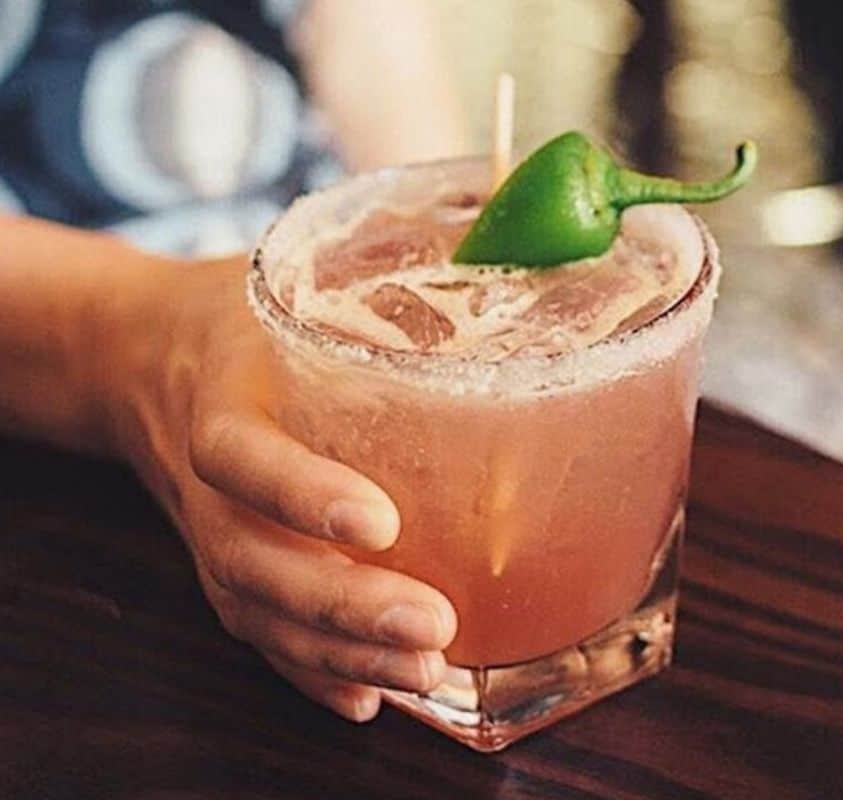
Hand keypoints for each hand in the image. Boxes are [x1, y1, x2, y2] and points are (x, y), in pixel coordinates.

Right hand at [107, 254, 456, 721]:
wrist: (135, 352)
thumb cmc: (239, 308)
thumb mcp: (289, 269)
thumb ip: (381, 257)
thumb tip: (508, 216)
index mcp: (221, 391)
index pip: (244, 456)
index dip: (302, 494)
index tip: (381, 523)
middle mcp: (206, 478)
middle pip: (253, 562)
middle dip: (342, 606)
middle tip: (433, 626)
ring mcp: (207, 530)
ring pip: (257, 610)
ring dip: (338, 653)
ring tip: (424, 672)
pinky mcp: (221, 562)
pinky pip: (254, 630)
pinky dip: (306, 675)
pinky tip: (366, 701)